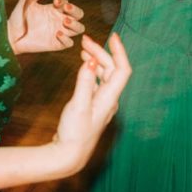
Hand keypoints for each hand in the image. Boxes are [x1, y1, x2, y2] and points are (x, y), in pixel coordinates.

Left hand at [7, 0, 84, 53]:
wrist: (10, 35)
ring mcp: (59, 32)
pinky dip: (67, 38)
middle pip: (79, 15)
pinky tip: (57, 33)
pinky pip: (69, 43)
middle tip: (66, 8)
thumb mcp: (26, 0)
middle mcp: (59, 21)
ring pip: (79, 29)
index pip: (68, 4)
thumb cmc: (17, 17)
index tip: (55, 1)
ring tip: (65, 21)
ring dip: (75, 24)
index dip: (65, 2)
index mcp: (54, 10)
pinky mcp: (56, 44)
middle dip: (75, 10)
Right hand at [53, 34, 131, 174]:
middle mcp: (109, 100)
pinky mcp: (93, 107)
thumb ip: (85, 83)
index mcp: (109, 98)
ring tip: (83, 50)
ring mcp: (102, 104)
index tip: (112, 36)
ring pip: (104, 76)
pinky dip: (91, 71)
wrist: (69, 155)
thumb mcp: (78, 106)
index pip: (121, 70)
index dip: (119, 51)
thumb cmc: (74, 133)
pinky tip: (83, 68)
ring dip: (96, 61)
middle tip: (84, 41)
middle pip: (111, 70)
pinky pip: (97, 83)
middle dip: (100, 53)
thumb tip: (90, 62)